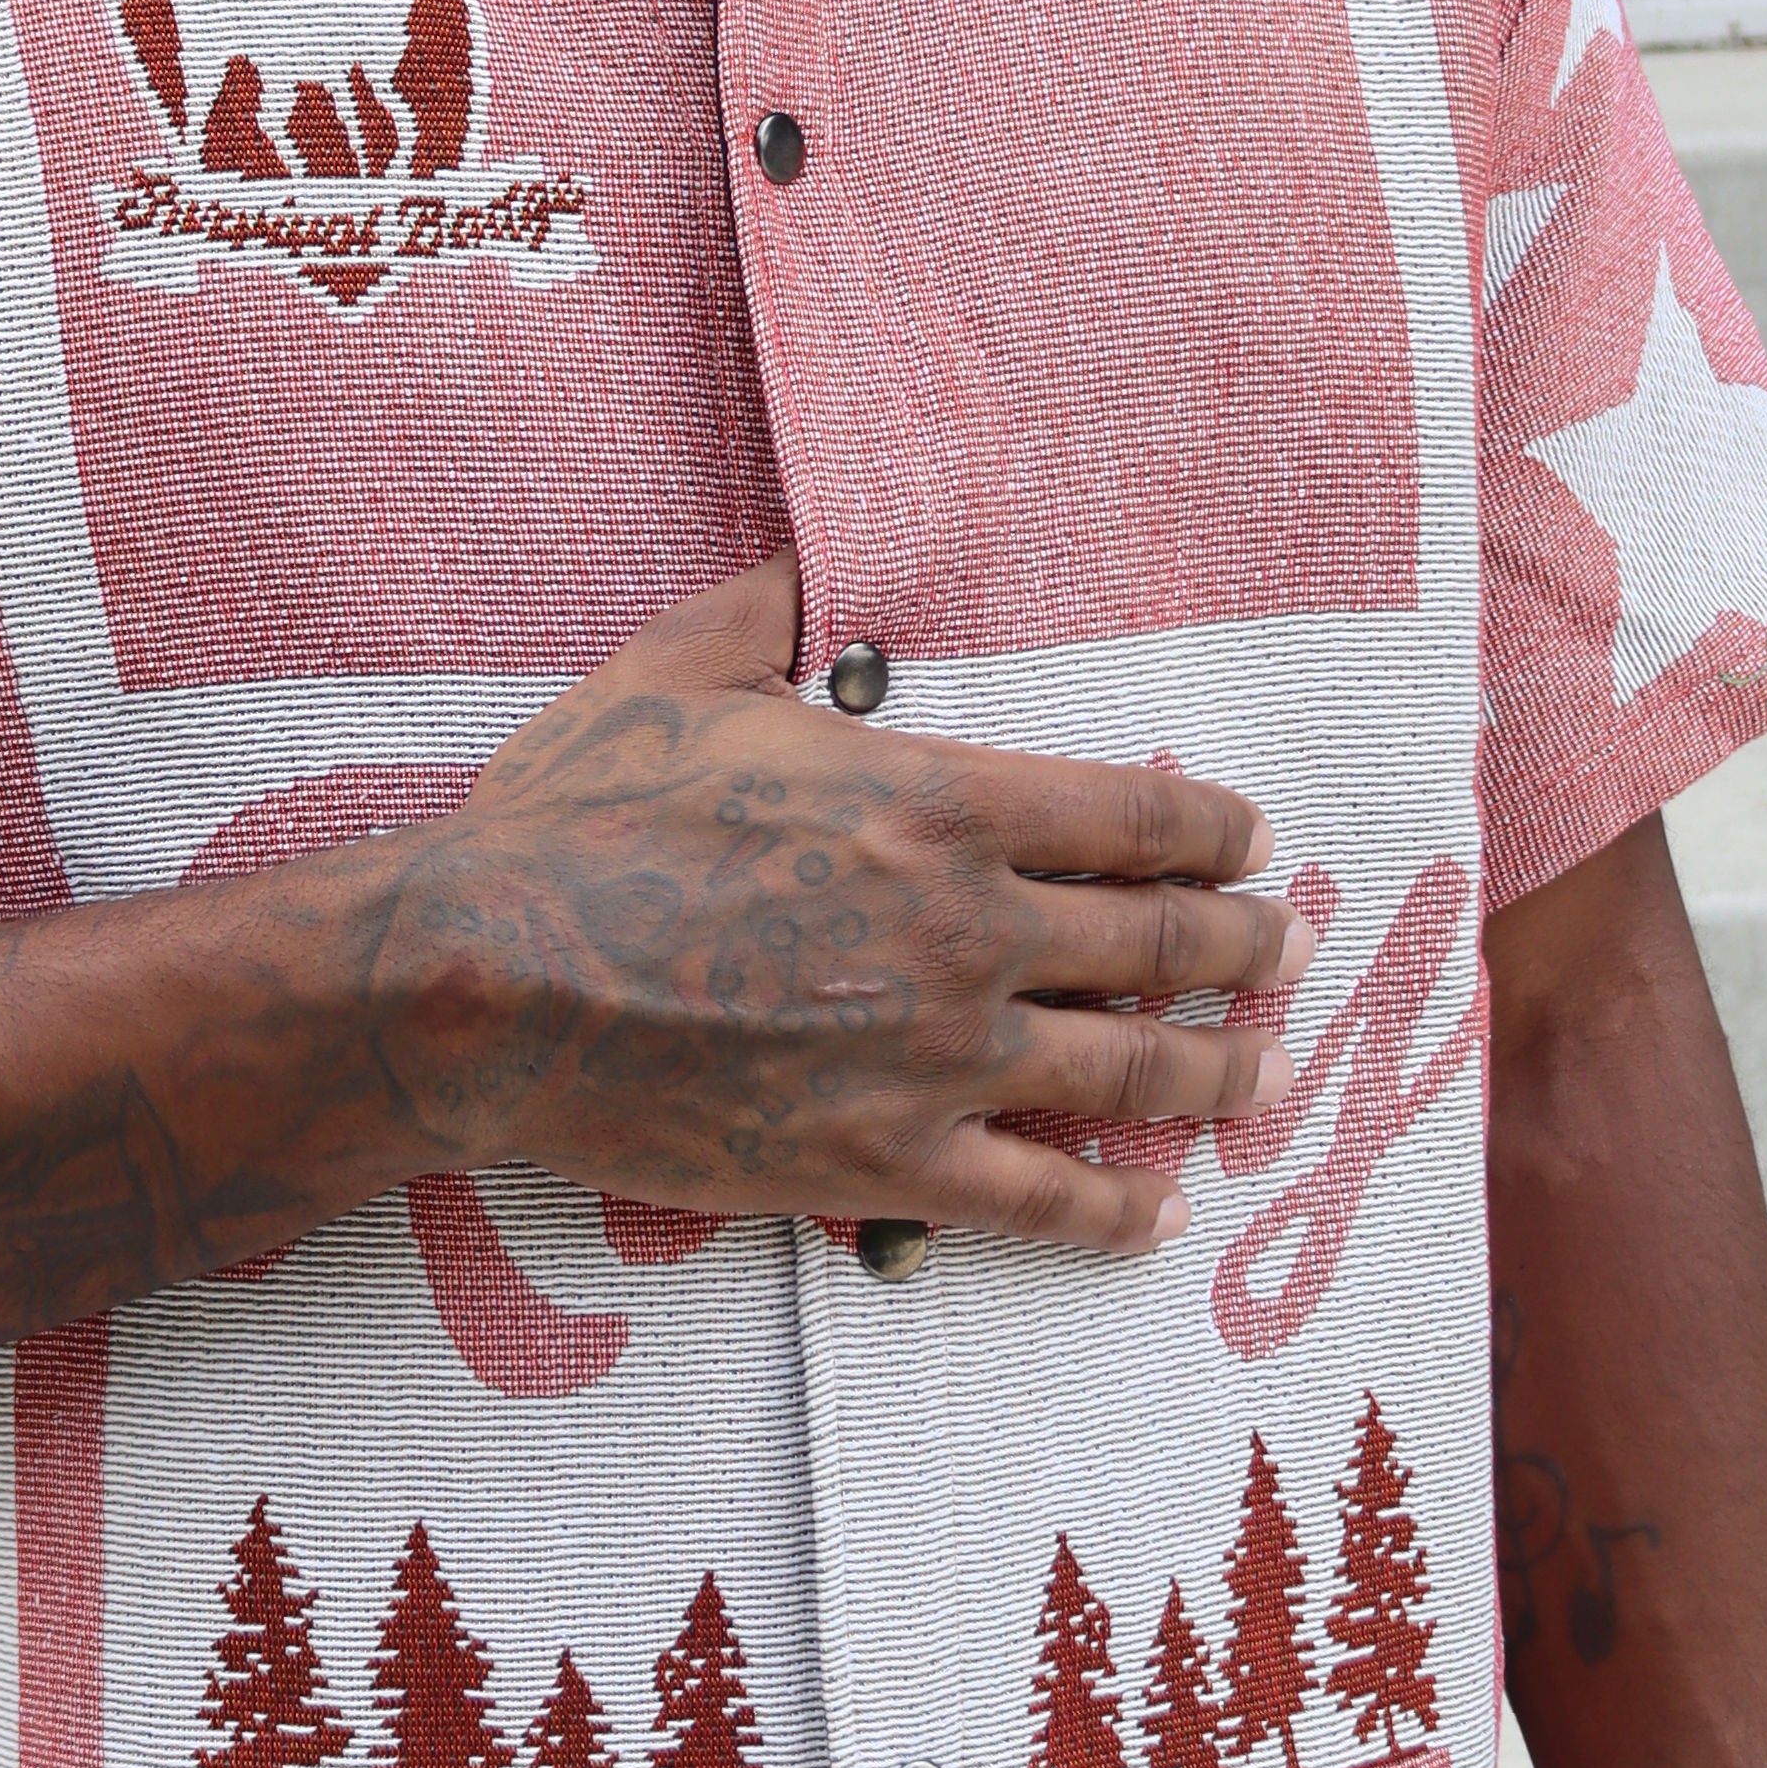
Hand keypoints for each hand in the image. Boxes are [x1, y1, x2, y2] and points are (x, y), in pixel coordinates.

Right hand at [372, 552, 1314, 1253]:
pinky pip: (1043, 1200)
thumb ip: (764, 610)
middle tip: (1286, 952)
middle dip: (1248, 948)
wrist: (480, 982)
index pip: (1137, 816)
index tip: (1251, 843)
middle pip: (1164, 945)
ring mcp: (935, 1059)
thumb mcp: (671, 674)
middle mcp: (967, 930)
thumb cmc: (567, 822)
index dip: (1215, 833)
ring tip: (1266, 1075)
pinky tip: (1157, 1209)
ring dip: (1222, 1073)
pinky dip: (1117, 1209)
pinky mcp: (882, 1167)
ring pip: (1135, 1073)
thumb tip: (803, 558)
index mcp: (936, 801)